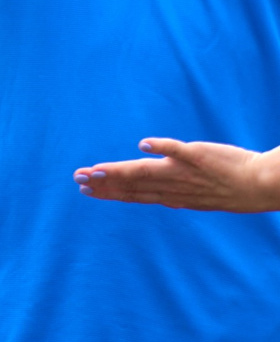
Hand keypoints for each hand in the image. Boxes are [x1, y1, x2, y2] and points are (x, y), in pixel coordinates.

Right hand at [77, 140, 279, 211]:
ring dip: (121, 171)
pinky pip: (179, 151)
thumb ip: (177, 193)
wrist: (262, 186)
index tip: (86, 188)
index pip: (136, 194)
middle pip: (134, 185)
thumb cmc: (234, 190)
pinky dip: (162, 148)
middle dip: (105, 182)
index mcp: (174, 196)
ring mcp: (186, 171)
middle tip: (79, 179)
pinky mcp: (199, 156)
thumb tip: (163, 197)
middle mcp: (176, 186)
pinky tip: (143, 144)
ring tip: (96, 169)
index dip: (110, 191)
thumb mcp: (202, 197)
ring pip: (148, 172)